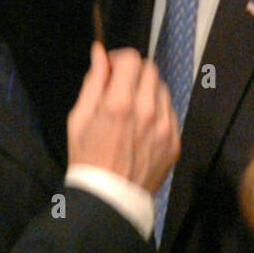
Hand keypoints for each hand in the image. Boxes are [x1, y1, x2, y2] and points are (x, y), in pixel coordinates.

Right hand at [67, 43, 178, 192]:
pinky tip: (143, 127)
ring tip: (133, 110)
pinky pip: (170, 112)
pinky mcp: (175, 141)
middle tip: (120, 89)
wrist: (109, 200)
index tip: (110, 70)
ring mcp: (165, 127)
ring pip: (162, 89)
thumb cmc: (86, 158)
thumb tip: (99, 52)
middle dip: (134, 73)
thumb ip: (93, 82)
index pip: (132, 59)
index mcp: (119, 103)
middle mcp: (147, 110)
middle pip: (150, 70)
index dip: (119, 59)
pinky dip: (158, 112)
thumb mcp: (79, 118)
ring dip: (148, 91)